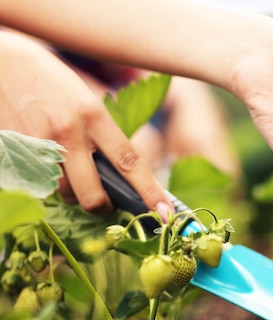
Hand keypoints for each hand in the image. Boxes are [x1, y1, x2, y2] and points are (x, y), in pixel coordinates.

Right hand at [0, 31, 172, 217]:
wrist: (4, 62)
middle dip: (102, 207)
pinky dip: (47, 182)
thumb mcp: (88, 103)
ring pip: (64, 194)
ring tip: (68, 170)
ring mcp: (39, 145)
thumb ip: (103, 138)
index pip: (129, 162)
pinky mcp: (15, 153)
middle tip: (105, 204)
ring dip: (71, 193)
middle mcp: (68, 133)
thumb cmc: (54, 84)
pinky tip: (44, 161)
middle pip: (92, 195)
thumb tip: (121, 179)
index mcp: (94, 116)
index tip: (164, 213)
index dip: (149, 191)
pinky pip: (39, 186)